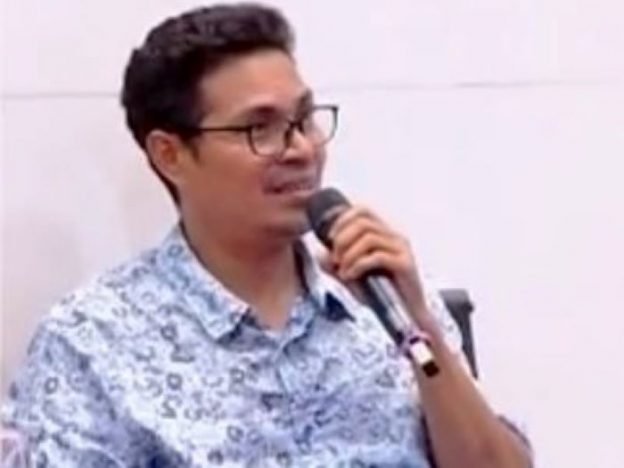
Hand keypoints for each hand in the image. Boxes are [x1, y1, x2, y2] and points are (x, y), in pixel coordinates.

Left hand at [319, 205, 431, 323]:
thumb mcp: (351, 278)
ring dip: (349, 254)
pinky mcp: (405, 264)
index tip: (329, 238)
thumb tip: (320, 254)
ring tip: (342, 271)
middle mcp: (394, 237)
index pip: (363, 211)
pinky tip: (350, 276)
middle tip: (335, 259)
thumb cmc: (380, 295)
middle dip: (343, 239)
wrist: (404, 316)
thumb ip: (335, 266)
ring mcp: (402, 249)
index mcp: (383, 234)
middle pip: (363, 222)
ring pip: (369, 238)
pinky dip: (358, 265)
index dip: (342, 219)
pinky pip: (377, 256)